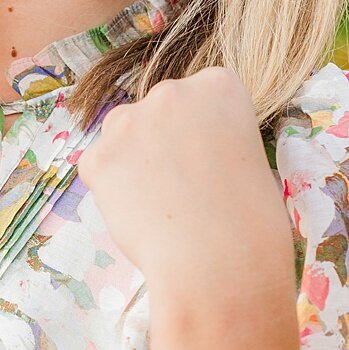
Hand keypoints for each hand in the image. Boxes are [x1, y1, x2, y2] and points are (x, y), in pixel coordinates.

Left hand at [78, 67, 290, 307]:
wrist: (219, 264)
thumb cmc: (251, 222)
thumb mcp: (249, 157)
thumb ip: (214, 137)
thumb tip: (183, 149)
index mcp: (219, 85)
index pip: (202, 95)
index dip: (204, 134)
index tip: (210, 160)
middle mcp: (171, 92)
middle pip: (159, 110)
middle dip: (165, 140)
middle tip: (182, 186)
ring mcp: (129, 122)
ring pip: (124, 133)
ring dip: (134, 158)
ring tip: (160, 202)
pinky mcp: (97, 157)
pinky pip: (99, 167)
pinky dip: (112, 189)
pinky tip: (139, 213)